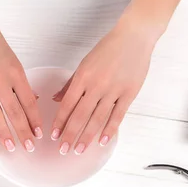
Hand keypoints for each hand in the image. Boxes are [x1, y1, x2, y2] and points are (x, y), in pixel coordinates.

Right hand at [0, 10, 42, 152]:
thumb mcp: (12, 57)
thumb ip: (20, 80)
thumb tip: (32, 98)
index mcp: (15, 72)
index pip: (29, 102)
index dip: (35, 120)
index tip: (39, 133)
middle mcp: (0, 80)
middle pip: (15, 113)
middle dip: (23, 132)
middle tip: (29, 146)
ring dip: (5, 133)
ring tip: (11, 146)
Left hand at [51, 24, 154, 154]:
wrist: (134, 36)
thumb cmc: (109, 48)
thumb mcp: (85, 63)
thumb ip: (71, 83)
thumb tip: (57, 99)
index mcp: (83, 76)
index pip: (67, 104)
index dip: (59, 122)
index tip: (53, 135)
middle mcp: (96, 85)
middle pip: (80, 115)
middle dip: (69, 135)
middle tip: (63, 150)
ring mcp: (113, 90)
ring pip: (97, 119)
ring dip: (86, 136)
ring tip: (79, 150)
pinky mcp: (129, 93)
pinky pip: (117, 115)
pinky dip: (110, 130)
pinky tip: (102, 141)